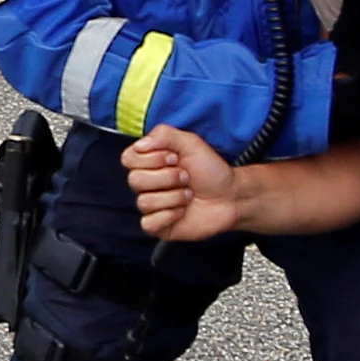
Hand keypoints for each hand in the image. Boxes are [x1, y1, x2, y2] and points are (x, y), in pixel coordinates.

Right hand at [123, 127, 242, 242]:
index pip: (128, 158)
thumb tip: (140, 144)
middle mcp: (147, 184)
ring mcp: (152, 206)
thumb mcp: (190, 143)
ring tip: (189, 194)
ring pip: (144, 202)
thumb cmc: (210, 170)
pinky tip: (183, 211)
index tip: (175, 158)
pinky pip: (148, 223)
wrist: (231, 196)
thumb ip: (164, 134)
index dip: (152, 158)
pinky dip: (169, 216)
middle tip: (186, 177)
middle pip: (134, 180)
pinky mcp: (159, 226)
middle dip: (167, 177)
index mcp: (149, 163)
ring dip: (174, 197)